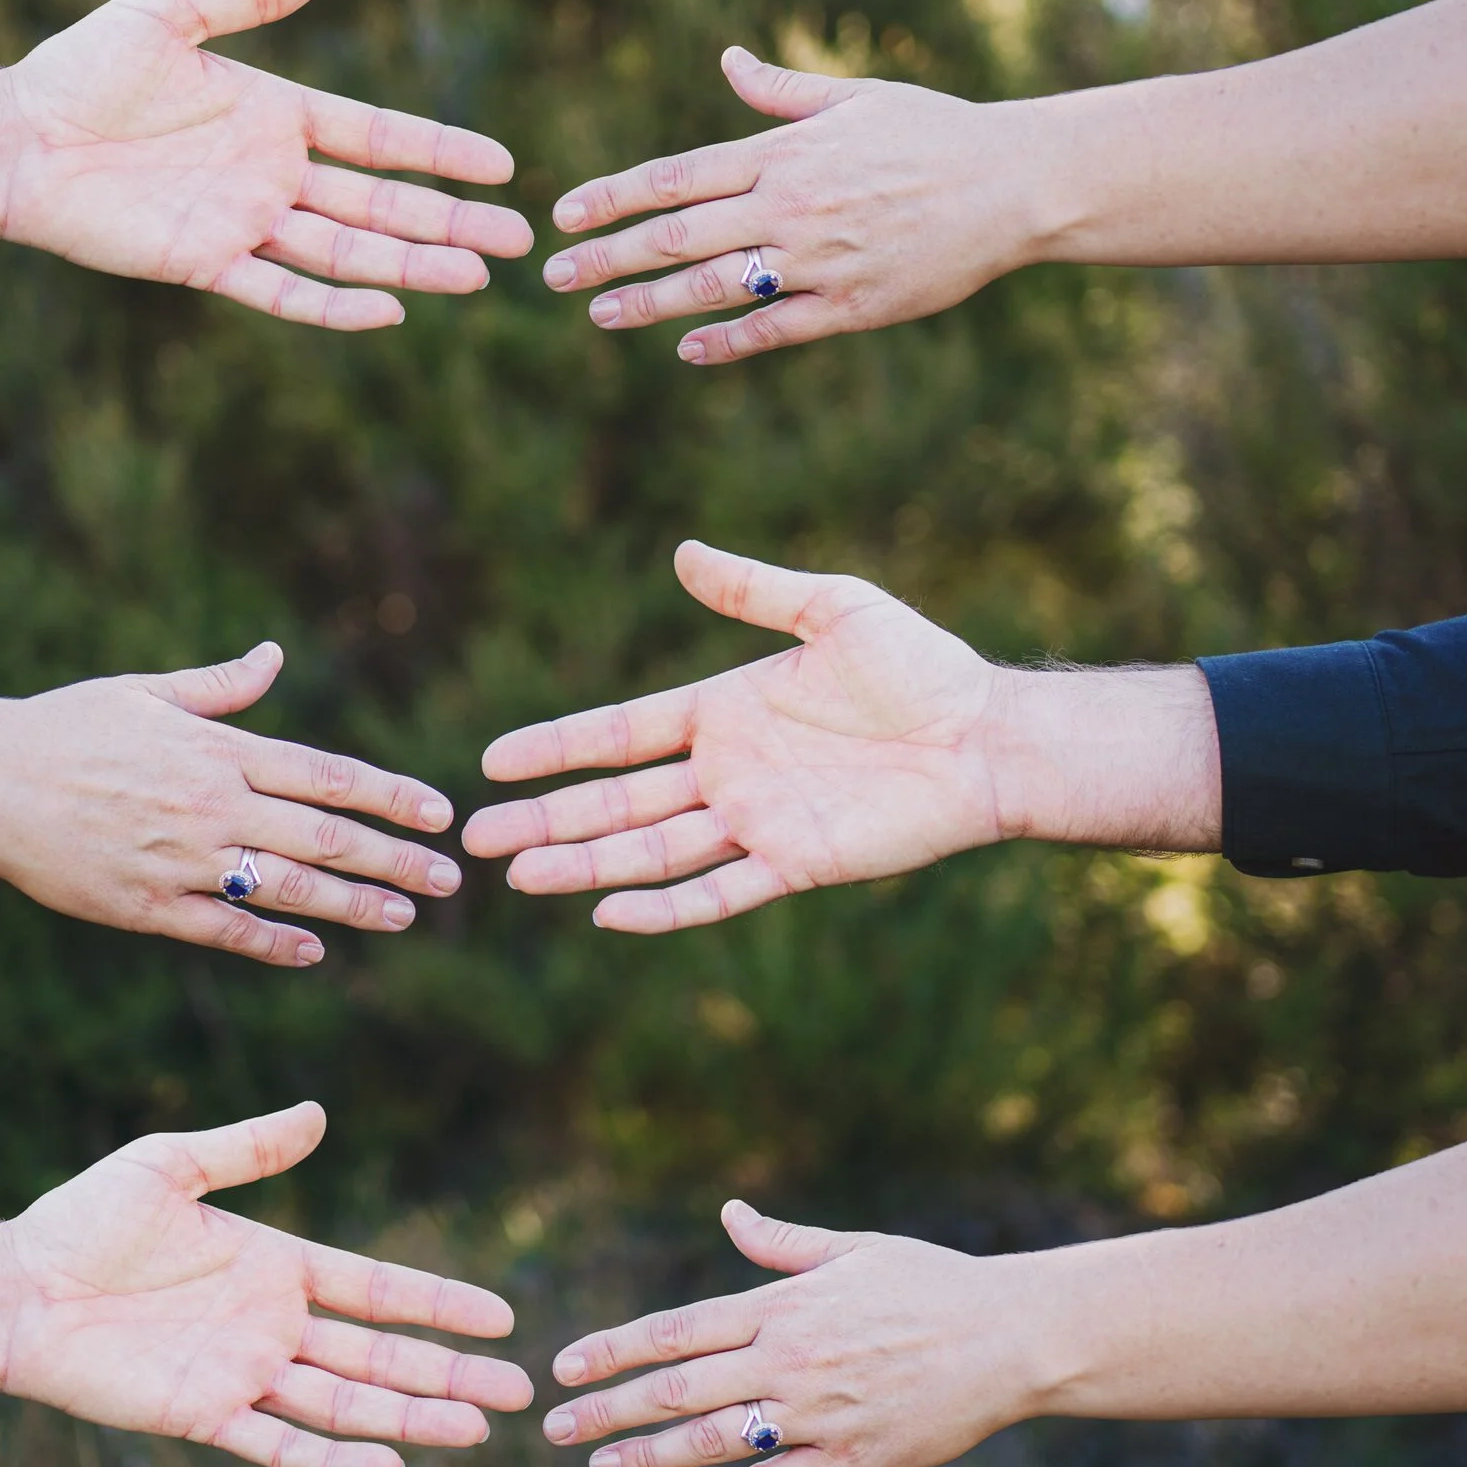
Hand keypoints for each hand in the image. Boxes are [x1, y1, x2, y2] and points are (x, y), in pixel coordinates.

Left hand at [0, 0, 531, 324]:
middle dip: (452, 223)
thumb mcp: (168, 13)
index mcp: (277, 114)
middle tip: (519, 241)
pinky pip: (284, 294)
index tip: (502, 163)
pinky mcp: (208, 265)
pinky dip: (336, 308)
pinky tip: (390, 312)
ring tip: (479, 278)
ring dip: (415, 267)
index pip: (380, 137)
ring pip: (349, 254)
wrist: (16, 138)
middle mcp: (272, 174)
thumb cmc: (82, 69)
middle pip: (382, 207)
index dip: (441, 150)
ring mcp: (245, 223)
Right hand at [0, 641, 462, 966]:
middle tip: (449, 878)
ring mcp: (183, 859)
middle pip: (326, 835)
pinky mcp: (148, 905)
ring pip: (289, 888)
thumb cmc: (65, 728)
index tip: (440, 812)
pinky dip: (275, 943)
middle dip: (396, 858)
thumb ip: (221, 687)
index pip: (329, 773)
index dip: (392, 795)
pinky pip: (227, 930)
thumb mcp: (146, 692)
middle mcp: (213, 804)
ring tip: (406, 917)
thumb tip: (274, 656)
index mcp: (219, 750)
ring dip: (355, 905)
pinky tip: (316, 952)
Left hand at [0, 1103, 534, 1466]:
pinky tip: (388, 1466)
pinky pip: (281, 1446)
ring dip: (413, 1419)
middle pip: (382, 1358)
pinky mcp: (205, 1416)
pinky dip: (335, 1460)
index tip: (502, 1318)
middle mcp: (272, 1326)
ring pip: (348, 1406)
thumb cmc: (83, 1220)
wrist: (15, 1288)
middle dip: (451, 1375)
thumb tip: (319, 1113)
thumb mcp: (170, 1164)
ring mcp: (243, 1375)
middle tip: (519, 1394)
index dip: (440, 1303)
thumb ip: (248, 1147)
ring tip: (477, 1433)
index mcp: (276, 1265)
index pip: (378, 1289)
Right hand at [462, 542, 1007, 931]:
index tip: (493, 761)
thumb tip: (682, 553)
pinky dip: (663, 907)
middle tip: (476, 837)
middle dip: (546, 819)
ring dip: (582, 864)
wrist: (989, 737)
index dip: (556, 748)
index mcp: (723, 710)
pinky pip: (716, 893)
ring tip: (518, 877)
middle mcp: (728, 772)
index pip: (619, 735)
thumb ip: (754, 590)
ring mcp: (756, 822)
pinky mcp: (795, 864)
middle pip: (616, 802)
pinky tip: (608, 913)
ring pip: (649, 851)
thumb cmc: (922, 667)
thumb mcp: (834, 607)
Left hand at [539, 47, 1054, 363]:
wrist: (1013, 183)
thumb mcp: (855, 97)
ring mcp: (817, 260)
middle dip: (608, 256)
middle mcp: (788, 207)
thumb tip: (727, 58)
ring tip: (601, 315)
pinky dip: (727, 343)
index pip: (675, 175)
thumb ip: (781, 92)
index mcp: (782, 154)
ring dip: (650, 303)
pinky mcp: (850, 306)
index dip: (612, 197)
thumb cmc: (935, 132)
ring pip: (713, 287)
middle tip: (554, 276)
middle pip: (676, 234)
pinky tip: (686, 351)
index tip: (563, 215)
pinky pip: (773, 330)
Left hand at [542, 1200, 1034, 1466]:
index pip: (675, 1328)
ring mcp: (819, 1412)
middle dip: (610, 1409)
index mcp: (781, 1306)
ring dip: (653, 1456)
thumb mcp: (852, 1250)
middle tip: (556, 1427)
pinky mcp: (853, 1457)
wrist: (1011, 1336)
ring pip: (716, 1440)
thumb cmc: (931, 1284)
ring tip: (603, 1466)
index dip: (613, 1348)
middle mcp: (788, 1359)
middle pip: (678, 1388)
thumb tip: (729, 1212)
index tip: (564, 1365)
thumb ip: (781, 1243)